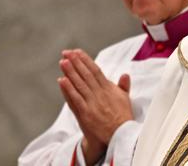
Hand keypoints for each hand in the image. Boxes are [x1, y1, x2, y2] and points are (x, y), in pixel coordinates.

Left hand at [57, 49, 133, 163]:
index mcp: (109, 88)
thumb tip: (125, 74)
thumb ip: (123, 86)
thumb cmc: (123, 117)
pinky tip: (62, 80)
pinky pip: (75, 99)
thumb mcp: (126, 99)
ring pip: (79, 84)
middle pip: (86, 74)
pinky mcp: (85, 113)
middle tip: (66, 52)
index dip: (86, 60)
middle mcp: (100, 93)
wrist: (120, 134)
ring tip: (62, 61)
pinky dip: (68, 89)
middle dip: (76, 62)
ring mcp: (92, 103)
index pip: (96, 70)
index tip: (77, 52)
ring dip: (70, 72)